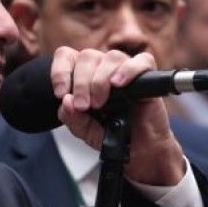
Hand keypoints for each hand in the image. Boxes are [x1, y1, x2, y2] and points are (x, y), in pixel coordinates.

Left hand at [50, 47, 184, 185]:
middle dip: (81, 83)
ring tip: (100, 103)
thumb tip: (66, 100)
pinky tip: (119, 84)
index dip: (60, 71)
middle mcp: (103, 68)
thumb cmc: (111, 134)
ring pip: (111, 57)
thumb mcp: (84, 131)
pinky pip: (142, 61)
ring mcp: (125, 70)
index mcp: (84, 75)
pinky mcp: (147, 77)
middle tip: (84, 106)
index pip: (66, 56)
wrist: (138, 150)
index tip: (60, 93)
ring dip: (101, 80)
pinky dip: (128, 70)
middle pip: (88, 56)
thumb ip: (71, 117)